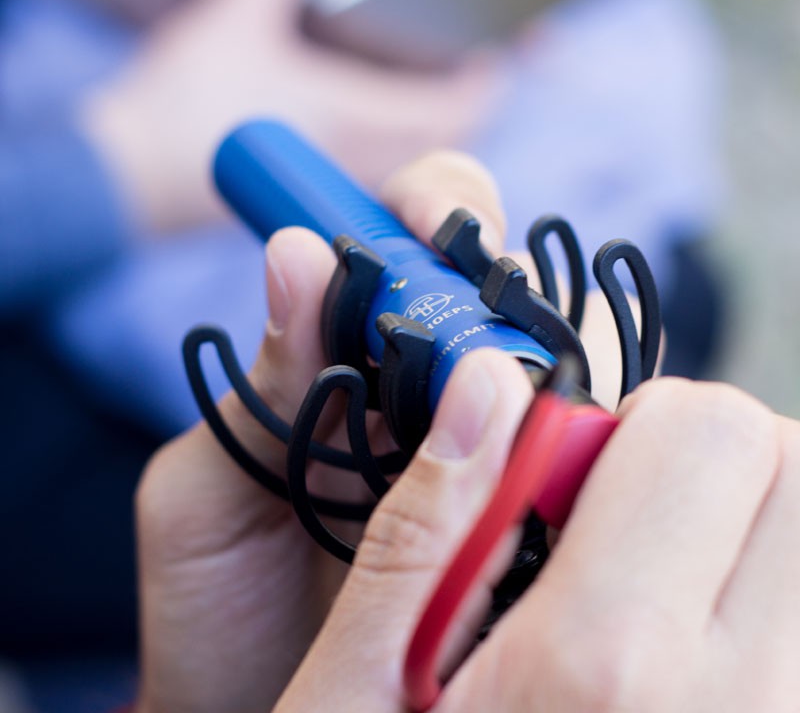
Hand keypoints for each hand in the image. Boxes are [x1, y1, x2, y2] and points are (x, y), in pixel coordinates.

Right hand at [80, 0, 499, 231]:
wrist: (136, 175)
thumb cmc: (181, 106)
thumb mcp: (234, 14)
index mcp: (354, 116)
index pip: (457, 107)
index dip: (485, 77)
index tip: (492, 49)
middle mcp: (359, 159)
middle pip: (447, 139)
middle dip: (466, 101)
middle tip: (466, 64)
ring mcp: (340, 184)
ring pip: (417, 160)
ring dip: (436, 126)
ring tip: (433, 87)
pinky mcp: (317, 196)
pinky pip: (386, 174)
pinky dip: (403, 146)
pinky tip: (384, 122)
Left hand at [133, 147, 629, 711]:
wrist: (259, 711)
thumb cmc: (218, 606)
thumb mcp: (208, 491)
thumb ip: (258, 387)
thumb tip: (298, 251)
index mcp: (342, 357)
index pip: (404, 238)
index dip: (432, 208)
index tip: (438, 228)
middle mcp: (420, 389)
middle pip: (494, 287)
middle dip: (503, 278)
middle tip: (486, 321)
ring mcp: (479, 445)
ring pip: (549, 360)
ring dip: (550, 357)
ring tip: (520, 397)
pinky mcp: (520, 509)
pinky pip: (568, 450)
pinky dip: (576, 437)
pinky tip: (556, 455)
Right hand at [274, 373, 799, 711]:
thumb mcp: (358, 689)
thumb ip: (430, 520)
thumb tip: (487, 386)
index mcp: (604, 668)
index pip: (704, 430)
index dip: (632, 428)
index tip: (575, 480)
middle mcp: (746, 708)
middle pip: (797, 467)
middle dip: (709, 463)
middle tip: (628, 525)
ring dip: (751, 533)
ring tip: (662, 595)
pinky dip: (765, 605)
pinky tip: (697, 656)